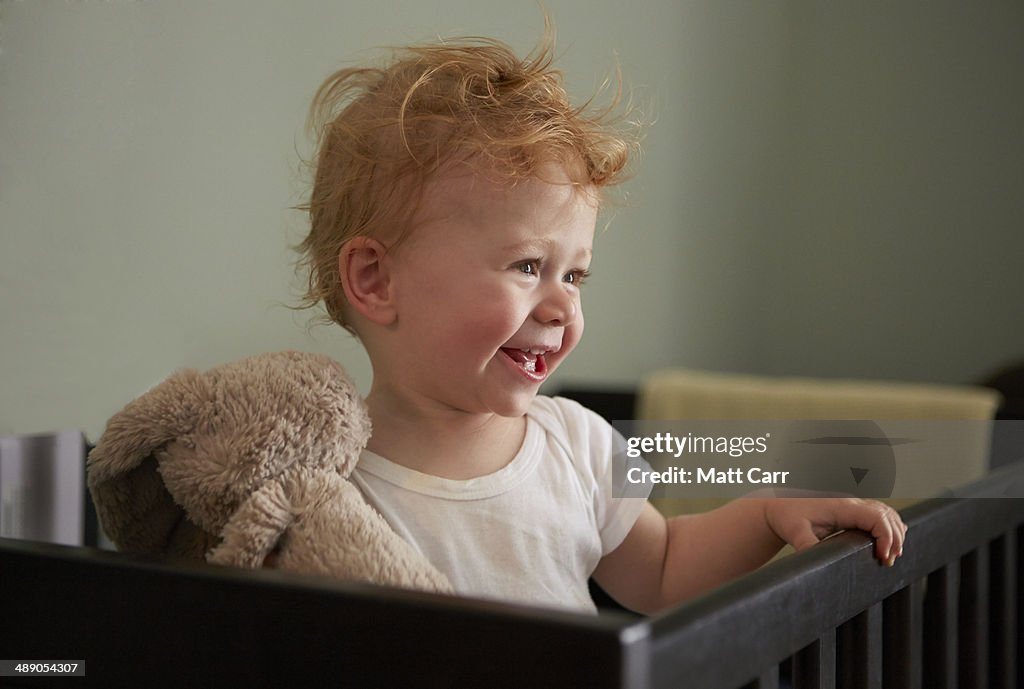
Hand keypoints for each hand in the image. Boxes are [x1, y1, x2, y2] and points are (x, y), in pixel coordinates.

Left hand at [764, 497, 906, 565]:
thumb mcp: (795, 533)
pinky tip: (892, 539)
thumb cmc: (787, 517)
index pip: (876, 517)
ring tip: (891, 555)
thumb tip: (817, 563)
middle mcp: (851, 503)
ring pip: (886, 513)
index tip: (883, 557)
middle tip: (888, 561)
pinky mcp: (852, 510)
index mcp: (842, 507)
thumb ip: (808, 546)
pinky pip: (879, 513)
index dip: (887, 537)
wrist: (779, 507)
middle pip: (886, 516)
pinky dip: (890, 525)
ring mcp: (853, 505)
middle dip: (895, 538)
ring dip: (895, 532)